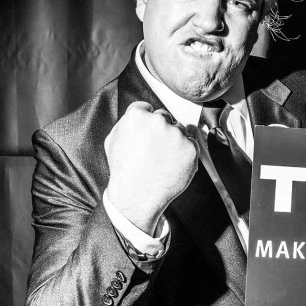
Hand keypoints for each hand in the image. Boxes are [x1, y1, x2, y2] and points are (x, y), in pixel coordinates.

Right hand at [105, 101, 199, 233]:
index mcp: (137, 115)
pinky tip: (172, 166)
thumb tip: (144, 109)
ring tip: (162, 161)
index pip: (147, 109)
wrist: (136, 196)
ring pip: (180, 130)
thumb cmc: (123, 170)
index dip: (146, 124)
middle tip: (154, 151)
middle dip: (161, 131)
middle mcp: (158, 121)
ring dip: (175, 142)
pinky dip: (185, 154)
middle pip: (165, 117)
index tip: (145, 138)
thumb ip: (127, 121)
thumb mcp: (113, 140)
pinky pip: (192, 144)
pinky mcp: (191, 148)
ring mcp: (176, 134)